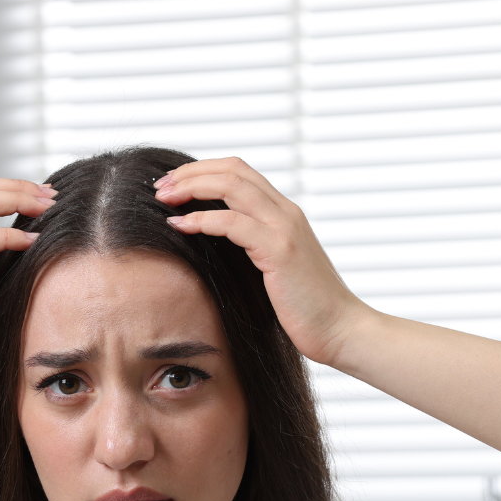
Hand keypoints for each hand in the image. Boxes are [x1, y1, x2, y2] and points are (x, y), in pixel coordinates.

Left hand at [154, 158, 368, 365]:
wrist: (340, 330)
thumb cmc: (306, 310)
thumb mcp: (276, 273)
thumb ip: (254, 253)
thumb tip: (220, 254)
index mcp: (284, 215)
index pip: (240, 173)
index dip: (203, 172)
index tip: (173, 186)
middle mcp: (286, 213)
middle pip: (232, 170)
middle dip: (191, 173)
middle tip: (160, 186)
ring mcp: (284, 228)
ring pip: (231, 186)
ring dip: (191, 188)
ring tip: (163, 199)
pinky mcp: (279, 250)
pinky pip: (232, 222)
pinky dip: (201, 220)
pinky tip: (180, 226)